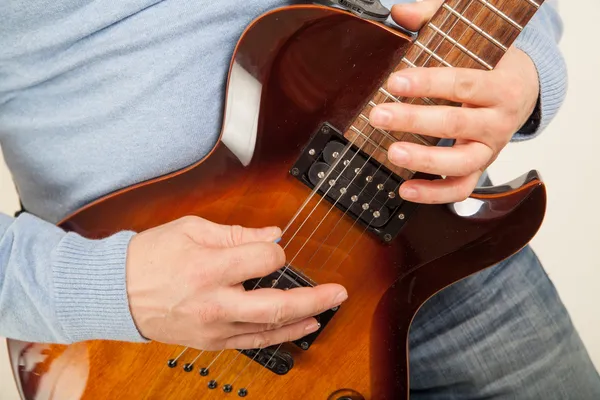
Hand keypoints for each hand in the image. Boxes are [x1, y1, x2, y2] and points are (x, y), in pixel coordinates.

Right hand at [125, 216, 346, 349]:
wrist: (117, 292)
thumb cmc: (151, 257)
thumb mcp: (190, 229)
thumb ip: (237, 233)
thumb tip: (273, 235)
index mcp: (209, 267)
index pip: (264, 259)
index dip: (276, 250)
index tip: (274, 248)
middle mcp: (215, 302)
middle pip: (277, 305)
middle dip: (314, 298)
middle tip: (339, 292)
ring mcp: (213, 327)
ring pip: (269, 329)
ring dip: (303, 320)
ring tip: (327, 311)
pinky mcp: (210, 342)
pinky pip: (252, 342)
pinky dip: (279, 337)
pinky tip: (298, 330)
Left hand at [368, 0, 539, 203]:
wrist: (524, 91)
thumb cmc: (491, 65)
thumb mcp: (473, 38)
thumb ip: (435, 21)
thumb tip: (400, 12)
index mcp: (501, 85)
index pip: (463, 84)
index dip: (428, 83)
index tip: (395, 82)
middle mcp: (500, 121)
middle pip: (456, 124)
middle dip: (414, 121)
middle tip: (378, 115)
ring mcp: (490, 149)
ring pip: (460, 163)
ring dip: (424, 161)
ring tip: (392, 152)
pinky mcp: (480, 169)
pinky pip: (460, 189)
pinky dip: (434, 194)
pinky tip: (405, 189)